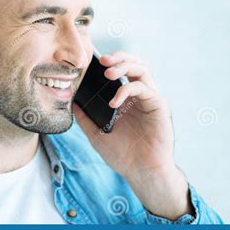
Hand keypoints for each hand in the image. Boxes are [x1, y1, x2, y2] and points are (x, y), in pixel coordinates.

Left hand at [73, 51, 192, 219]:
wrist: (141, 172)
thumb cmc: (123, 155)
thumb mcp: (97, 134)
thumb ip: (85, 118)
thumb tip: (70, 102)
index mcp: (127, 98)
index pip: (121, 71)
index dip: (110, 62)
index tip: (92, 62)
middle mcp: (140, 95)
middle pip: (134, 63)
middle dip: (119, 57)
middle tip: (102, 60)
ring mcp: (150, 99)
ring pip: (142, 70)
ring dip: (124, 66)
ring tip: (108, 73)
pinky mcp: (158, 106)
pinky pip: (144, 88)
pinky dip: (127, 90)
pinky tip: (114, 103)